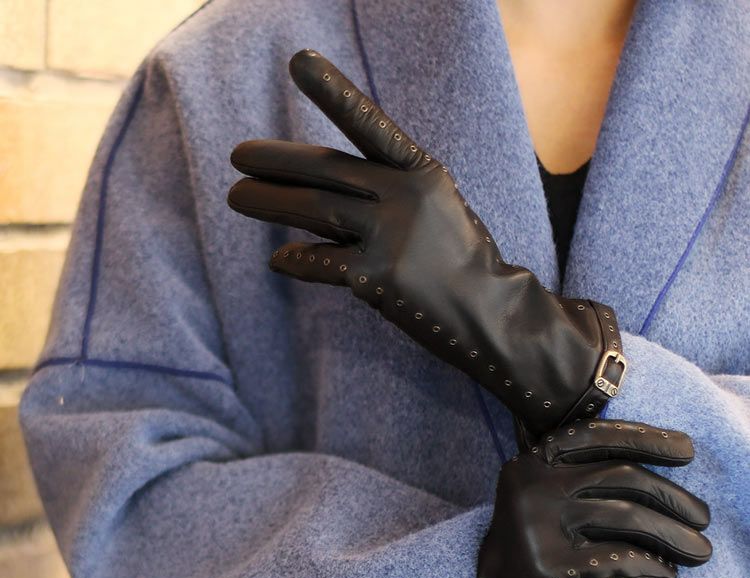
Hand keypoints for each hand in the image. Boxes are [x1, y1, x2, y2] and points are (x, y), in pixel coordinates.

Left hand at [228, 49, 625, 435]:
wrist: (491, 312)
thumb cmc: (460, 259)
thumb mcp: (436, 208)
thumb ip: (389, 192)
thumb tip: (326, 192)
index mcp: (422, 172)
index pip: (371, 125)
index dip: (334, 93)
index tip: (298, 62)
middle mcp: (404, 196)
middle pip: (326, 171)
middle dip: (276, 162)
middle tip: (237, 155)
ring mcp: (389, 235)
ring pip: (314, 209)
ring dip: (269, 202)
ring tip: (236, 196)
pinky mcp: (376, 276)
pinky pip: (322, 262)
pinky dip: (297, 260)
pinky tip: (279, 259)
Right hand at [471, 419, 711, 577]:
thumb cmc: (533, 547)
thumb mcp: (544, 499)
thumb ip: (579, 478)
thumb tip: (657, 472)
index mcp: (531, 463)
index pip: (594, 437)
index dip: (644, 438)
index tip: (686, 450)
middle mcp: (532, 486)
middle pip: (620, 476)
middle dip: (671, 495)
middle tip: (702, 516)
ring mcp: (539, 525)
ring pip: (627, 517)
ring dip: (674, 534)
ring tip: (699, 550)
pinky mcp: (552, 566)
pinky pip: (620, 559)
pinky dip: (652, 566)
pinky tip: (666, 572)